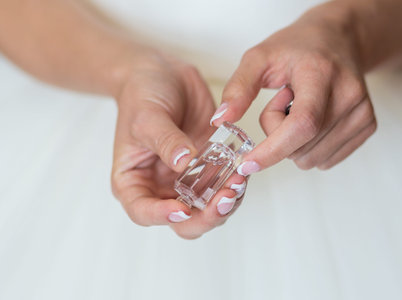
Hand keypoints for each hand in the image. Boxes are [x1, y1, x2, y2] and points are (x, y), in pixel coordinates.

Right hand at [111, 50, 247, 238]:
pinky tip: (243, 171)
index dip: (162, 217)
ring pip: (208, 209)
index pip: (143, 212)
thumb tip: (184, 162)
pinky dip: (235, 184)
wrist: (162, 74)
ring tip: (239, 182)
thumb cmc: (141, 95)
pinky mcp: (209, 167)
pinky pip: (224, 186)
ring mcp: (187, 180)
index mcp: (134, 181)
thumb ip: (166, 140)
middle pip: (183, 221)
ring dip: (226, 202)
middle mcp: (161, 187)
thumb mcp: (147, 116)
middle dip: (205, 216)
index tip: (182, 208)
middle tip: (223, 198)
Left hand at [211, 2, 376, 172]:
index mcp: (321, 74)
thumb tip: (219, 121)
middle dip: (277, 136)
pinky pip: (326, 159)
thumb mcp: (259, 58)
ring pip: (312, 159)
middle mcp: (349, 95)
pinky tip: (313, 117)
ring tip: (300, 107)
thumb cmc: (297, 47)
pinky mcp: (367, 126)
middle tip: (282, 102)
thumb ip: (238, 88)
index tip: (248, 163)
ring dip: (294, 142)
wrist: (338, 39)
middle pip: (301, 147)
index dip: (273, 150)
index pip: (301, 125)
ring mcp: (362, 113)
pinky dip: (310, 147)